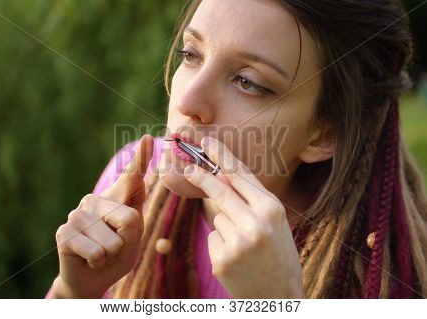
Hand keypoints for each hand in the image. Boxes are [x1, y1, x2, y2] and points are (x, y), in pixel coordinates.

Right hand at [52, 135, 153, 297]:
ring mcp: (78, 214)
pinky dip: (98, 263)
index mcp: (116, 198)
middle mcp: (95, 199)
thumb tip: (140, 178)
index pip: (131, 176)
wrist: (92, 279)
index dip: (141, 158)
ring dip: (112, 256)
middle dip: (128, 243)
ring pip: (113, 241)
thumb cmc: (117, 254)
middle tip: (115, 248)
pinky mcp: (65, 232)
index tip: (149, 140)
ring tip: (101, 254)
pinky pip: (97, 253)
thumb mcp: (134, 236)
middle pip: (130, 219)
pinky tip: (88, 259)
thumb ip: (135, 212)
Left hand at [183, 137, 303, 297]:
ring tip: (246, 247)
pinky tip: (237, 259)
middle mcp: (255, 223)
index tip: (207, 143)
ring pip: (217, 218)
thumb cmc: (279, 254)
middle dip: (202, 176)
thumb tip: (224, 176)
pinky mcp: (222, 260)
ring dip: (225, 227)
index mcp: (272, 209)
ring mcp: (238, 243)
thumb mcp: (275, 222)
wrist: (280, 295)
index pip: (241, 175)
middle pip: (220, 191)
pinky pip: (214, 238)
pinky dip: (221, 245)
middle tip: (187, 167)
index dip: (222, 157)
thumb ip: (252, 199)